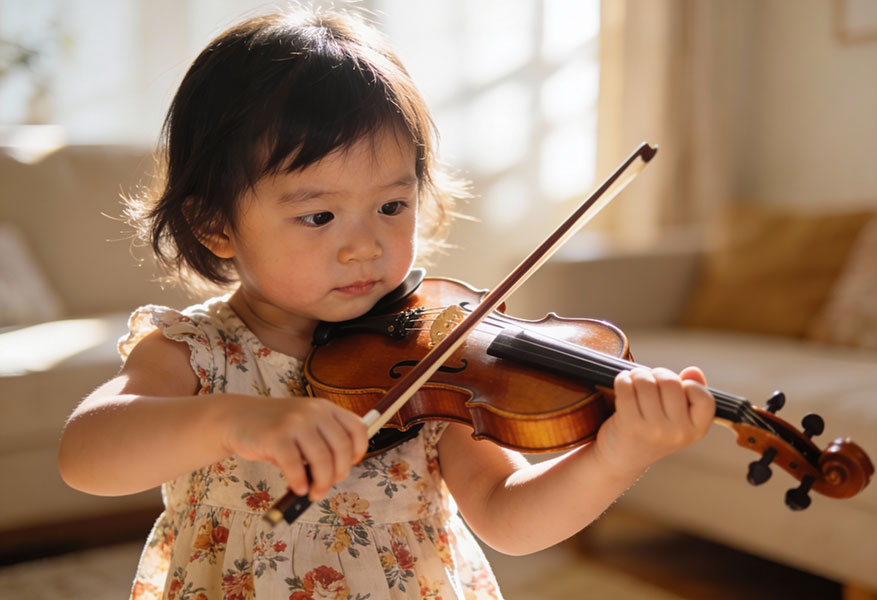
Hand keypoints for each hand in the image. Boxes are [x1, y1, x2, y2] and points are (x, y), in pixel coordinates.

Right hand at [222, 396, 367, 499]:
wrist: (238, 417)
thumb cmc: (276, 430)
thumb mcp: (306, 426)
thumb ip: (323, 443)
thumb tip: (336, 476)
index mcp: (326, 408)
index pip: (358, 429)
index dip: (358, 452)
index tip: (347, 467)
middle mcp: (314, 411)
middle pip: (342, 448)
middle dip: (338, 474)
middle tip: (326, 487)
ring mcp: (295, 421)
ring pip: (322, 460)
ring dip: (321, 483)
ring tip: (313, 493)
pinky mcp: (276, 436)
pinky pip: (295, 466)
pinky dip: (299, 482)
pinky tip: (297, 488)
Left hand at [594, 366, 714, 475]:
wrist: (622, 458)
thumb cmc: (652, 431)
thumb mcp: (677, 418)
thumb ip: (690, 393)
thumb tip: (694, 371)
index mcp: (696, 431)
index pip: (705, 398)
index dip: (690, 386)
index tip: (677, 388)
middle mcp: (678, 432)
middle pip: (671, 382)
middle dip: (657, 374)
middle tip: (649, 380)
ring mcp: (654, 430)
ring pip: (646, 381)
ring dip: (637, 375)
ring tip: (634, 382)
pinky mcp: (630, 424)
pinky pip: (626, 386)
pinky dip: (622, 379)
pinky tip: (623, 383)